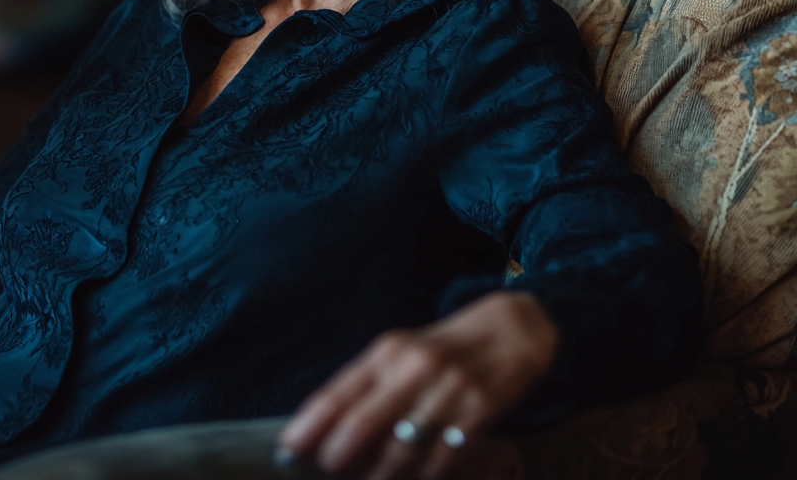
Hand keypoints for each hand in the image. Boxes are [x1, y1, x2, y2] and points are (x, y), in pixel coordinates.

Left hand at [277, 291, 556, 479]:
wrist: (510, 332)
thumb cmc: (441, 349)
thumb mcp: (401, 354)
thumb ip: (367, 386)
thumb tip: (326, 430)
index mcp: (388, 351)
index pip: (338, 392)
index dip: (308, 425)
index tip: (285, 450)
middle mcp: (416, 367)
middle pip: (364, 422)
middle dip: (338, 455)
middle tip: (327, 469)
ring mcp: (449, 391)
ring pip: (401, 450)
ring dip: (378, 475)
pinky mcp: (479, 413)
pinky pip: (440, 460)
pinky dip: (419, 477)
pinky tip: (409, 479)